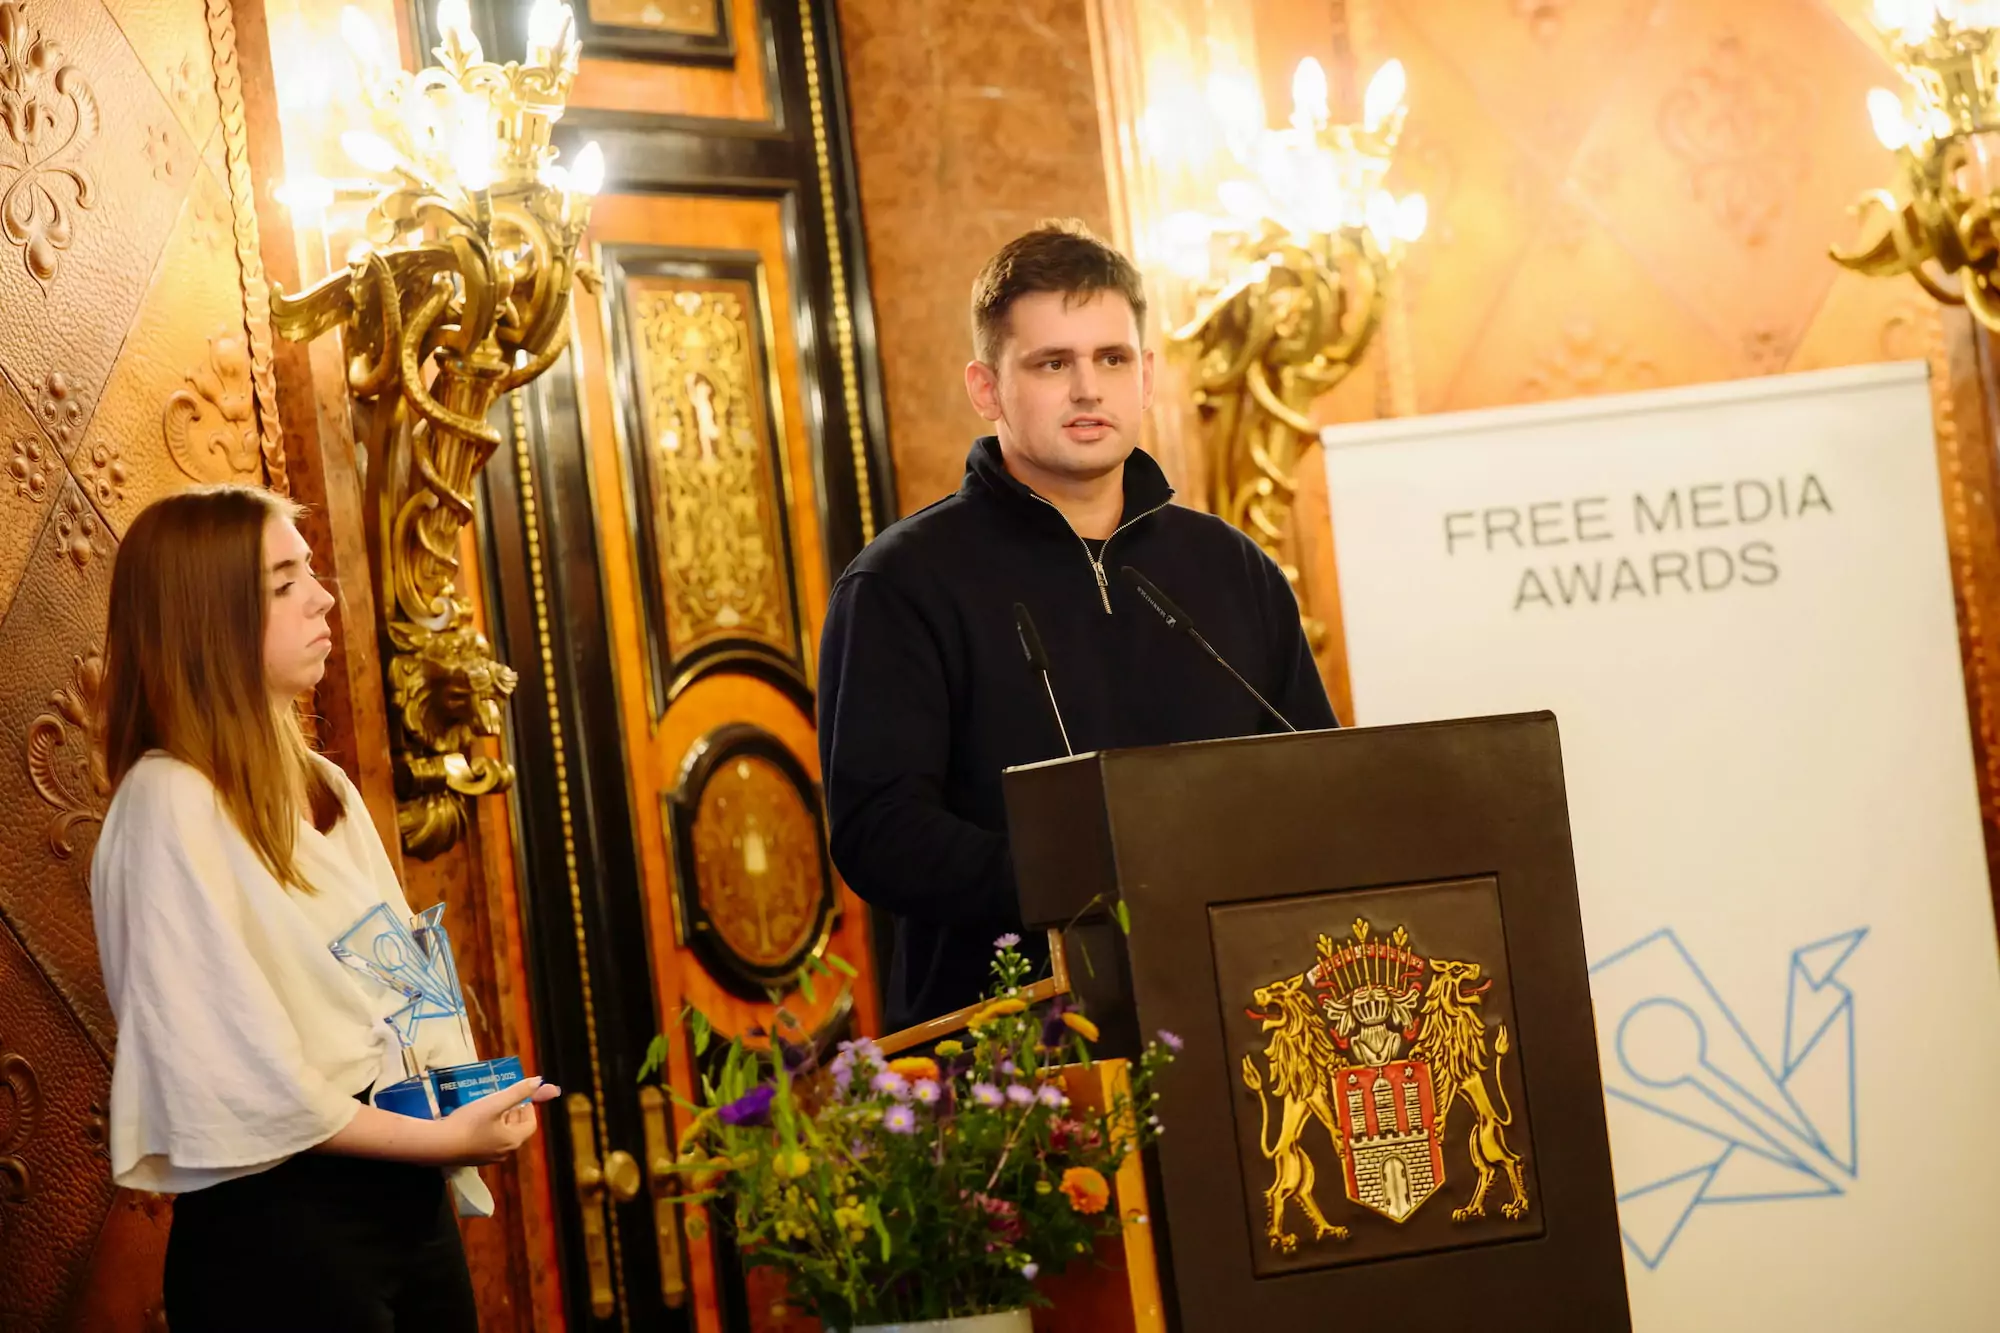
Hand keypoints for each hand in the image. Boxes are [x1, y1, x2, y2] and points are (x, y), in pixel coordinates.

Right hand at [443, 1076, 560, 1165]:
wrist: (439, 1145)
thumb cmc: (470, 1123)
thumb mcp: (495, 1102)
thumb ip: (518, 1092)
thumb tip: (538, 1081)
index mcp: (513, 1140)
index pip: (530, 1124)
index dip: (529, 1109)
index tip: (521, 1097)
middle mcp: (504, 1153)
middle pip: (517, 1131)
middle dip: (515, 1114)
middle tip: (506, 1099)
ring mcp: (488, 1158)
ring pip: (502, 1136)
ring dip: (502, 1121)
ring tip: (492, 1106)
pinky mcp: (474, 1159)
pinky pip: (488, 1142)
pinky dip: (489, 1130)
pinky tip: (476, 1120)